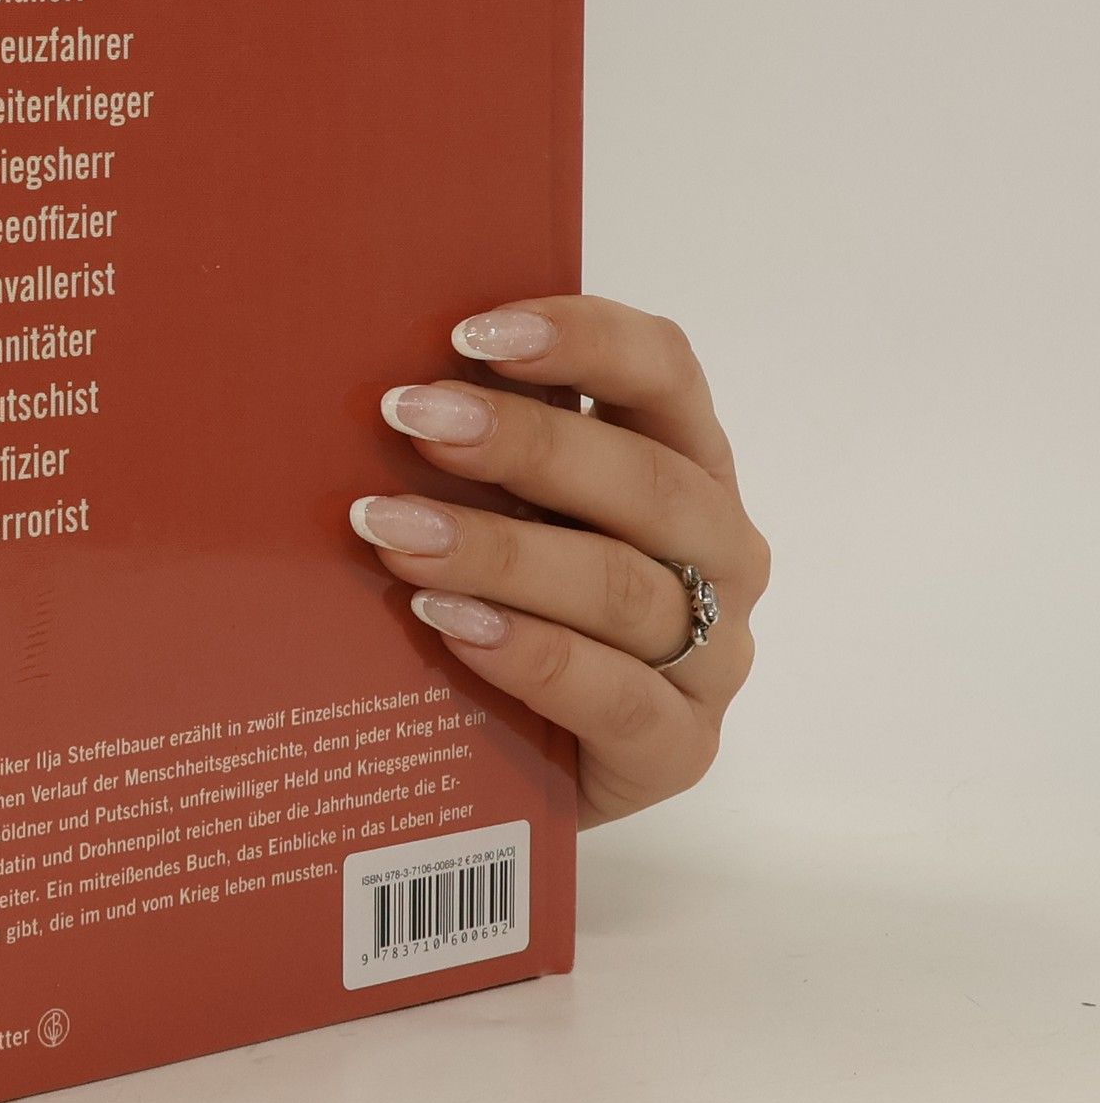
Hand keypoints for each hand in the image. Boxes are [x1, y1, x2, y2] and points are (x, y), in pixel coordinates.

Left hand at [348, 295, 767, 827]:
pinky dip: (528, 653)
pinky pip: (613, 695)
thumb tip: (384, 379)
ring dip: (498, 551)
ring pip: (620, 587)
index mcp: (684, 463)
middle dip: (522, 442)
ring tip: (393, 531)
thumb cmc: (513, 604)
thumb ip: (480, 446)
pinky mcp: (679, 749)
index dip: (583, 338)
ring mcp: (712, 654)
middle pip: (643, 479)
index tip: (471, 332)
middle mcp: (717, 550)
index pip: (664, 372)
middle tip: (409, 419)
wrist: (527, 770)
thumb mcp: (506, 509)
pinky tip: (450, 625)